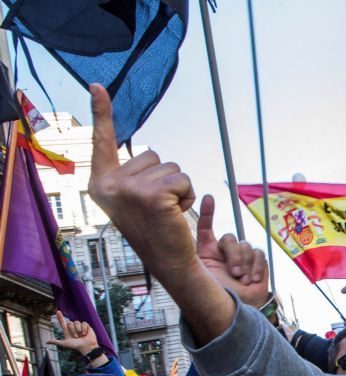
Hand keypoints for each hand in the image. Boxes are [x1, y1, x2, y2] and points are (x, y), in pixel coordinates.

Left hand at [48, 311, 100, 356]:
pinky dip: (84, 329)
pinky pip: (84, 323)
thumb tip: (46, 342)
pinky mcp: (86, 326)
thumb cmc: (76, 346)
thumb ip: (56, 342)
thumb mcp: (65, 344)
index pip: (62, 322)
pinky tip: (85, 333)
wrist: (86, 347)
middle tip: (76, 337)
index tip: (57, 311)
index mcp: (67, 331)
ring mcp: (79, 326)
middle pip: (70, 323)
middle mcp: (73, 328)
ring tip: (81, 335)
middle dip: (73, 330)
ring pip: (77, 322)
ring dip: (79, 330)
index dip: (60, 317)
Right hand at [88, 84, 198, 279]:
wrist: (168, 260)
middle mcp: (109, 184)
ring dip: (178, 189)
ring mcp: (129, 189)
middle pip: (152, 155)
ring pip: (171, 168)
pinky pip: (183, 180)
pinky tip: (175, 214)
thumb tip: (148, 155)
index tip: (98, 86)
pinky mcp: (152, 195)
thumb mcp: (135, 198)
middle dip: (164, 179)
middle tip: (158, 207)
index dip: (102, 113)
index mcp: (101, 183)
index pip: (102, 142)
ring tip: (166, 212)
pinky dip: (187, 195)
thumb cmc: (156, 229)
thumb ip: (134, 175)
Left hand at [194, 195, 269, 306]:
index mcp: (208, 253)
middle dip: (234, 255)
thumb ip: (201, 257)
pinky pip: (259, 254)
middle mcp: (224, 253)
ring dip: (245, 265)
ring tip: (242, 280)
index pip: (207, 229)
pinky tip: (252, 279)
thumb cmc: (215, 297)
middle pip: (231, 238)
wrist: (236, 311)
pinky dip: (257, 267)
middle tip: (234, 273)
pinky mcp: (257, 263)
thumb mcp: (203, 275)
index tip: (208, 198)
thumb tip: (194, 240)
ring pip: (246, 246)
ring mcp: (241, 257)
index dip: (208, 213)